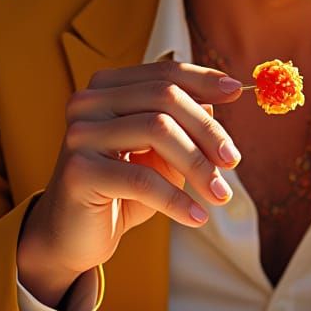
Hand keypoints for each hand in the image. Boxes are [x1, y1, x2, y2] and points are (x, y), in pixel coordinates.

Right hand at [17, 61, 242, 306]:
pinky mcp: (78, 171)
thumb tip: (218, 97)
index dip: (203, 80)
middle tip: (233, 161)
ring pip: (157, 130)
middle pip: (164, 98)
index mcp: (107, 88)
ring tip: (220, 195)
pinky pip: (143, 179)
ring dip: (198, 165)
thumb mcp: (161, 154)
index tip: (237, 92)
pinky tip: (196, 216)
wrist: (73, 237)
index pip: (163, 74)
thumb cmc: (123, 191)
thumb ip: (183, 125)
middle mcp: (88, 103)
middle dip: (207, 130)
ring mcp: (80, 134)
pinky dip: (177, 199)